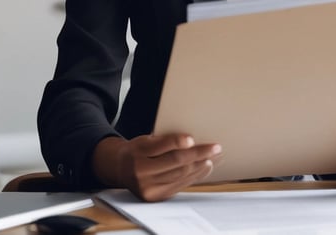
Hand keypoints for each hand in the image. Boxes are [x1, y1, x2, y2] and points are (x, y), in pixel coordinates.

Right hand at [92, 133, 221, 201]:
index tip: (192, 138)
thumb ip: (164, 140)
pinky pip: (180, 185)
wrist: (120, 169)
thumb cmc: (138, 149)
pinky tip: (205, 167)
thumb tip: (192, 140)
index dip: (177, 142)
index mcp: (138, 151)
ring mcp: (148, 187)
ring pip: (180, 174)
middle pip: (175, 162)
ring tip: (214, 156)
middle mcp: (141, 171)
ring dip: (201, 165)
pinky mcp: (156, 196)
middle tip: (215, 147)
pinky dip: (196, 175)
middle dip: (199, 154)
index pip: (161, 146)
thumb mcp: (145, 139)